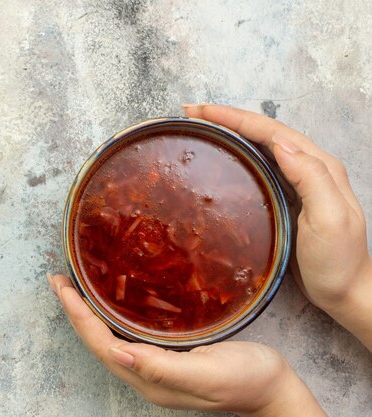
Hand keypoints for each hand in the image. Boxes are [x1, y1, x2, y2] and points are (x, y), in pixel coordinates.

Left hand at [47, 274, 326, 415]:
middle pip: (97, 340)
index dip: (78, 315)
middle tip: (58, 280)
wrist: (274, 390)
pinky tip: (109, 301)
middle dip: (74, 311)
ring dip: (87, 313)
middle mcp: (145, 374)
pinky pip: (127, 334)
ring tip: (73, 288)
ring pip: (109, 337)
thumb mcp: (208, 373)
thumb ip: (163, 368)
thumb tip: (119, 355)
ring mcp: (155, 366)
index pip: (100, 343)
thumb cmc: (248, 380)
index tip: (61, 286)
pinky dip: (110, 315)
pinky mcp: (167, 356)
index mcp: (150, 379)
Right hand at [183, 105, 371, 349]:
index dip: (236, 118)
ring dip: (233, 131)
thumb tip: (279, 142)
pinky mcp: (288, 197)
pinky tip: (225, 155)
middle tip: (193, 113)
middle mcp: (309, 168)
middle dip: (229, 117)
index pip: (272, 132)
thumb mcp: (329, 219)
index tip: (202, 111)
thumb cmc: (337, 261)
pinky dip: (240, 152)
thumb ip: (310, 177)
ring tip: (203, 126)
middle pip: (265, 131)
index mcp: (318, 167)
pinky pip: (261, 164)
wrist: (346, 292)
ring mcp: (298, 182)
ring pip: (262, 145)